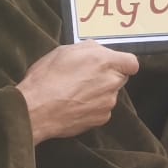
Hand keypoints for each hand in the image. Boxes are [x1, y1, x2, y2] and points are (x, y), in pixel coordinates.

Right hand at [17, 43, 138, 144]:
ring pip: (110, 94)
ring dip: (98, 92)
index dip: (122, 63)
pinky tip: (74, 105)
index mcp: (105, 62)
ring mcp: (108, 102)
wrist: (36, 110)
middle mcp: (112, 82)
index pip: (132, 62)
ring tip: (74, 92)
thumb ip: (88, 49)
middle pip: (120, 78)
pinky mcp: (102, 118)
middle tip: (85, 77)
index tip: (111, 65)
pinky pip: (102, 109)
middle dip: (107, 76)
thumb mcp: (64, 51)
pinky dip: (92, 107)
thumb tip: (99, 50)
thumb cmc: (46, 78)